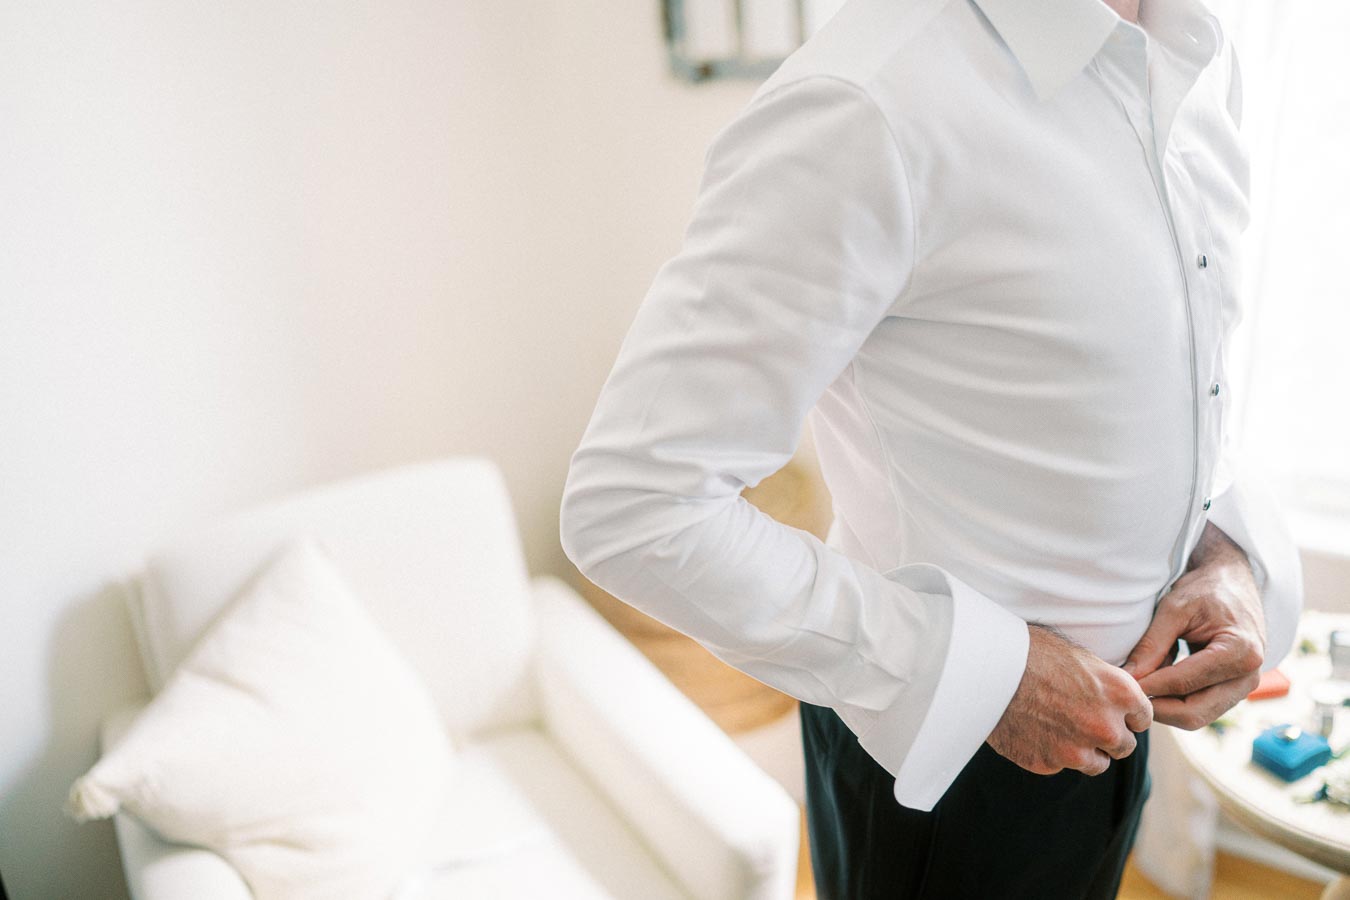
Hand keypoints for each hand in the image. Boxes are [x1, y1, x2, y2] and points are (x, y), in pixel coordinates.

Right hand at [986, 623, 1152, 775]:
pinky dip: (1050, 753)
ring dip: (1083, 751)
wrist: (987, 668)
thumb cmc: (1031, 651)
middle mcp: (1105, 726)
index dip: (1126, 715)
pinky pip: (1060, 765)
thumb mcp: (1080, 657)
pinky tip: (1033, 730)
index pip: (1143, 719)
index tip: (1111, 712)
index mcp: (1120, 693)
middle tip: (1082, 720)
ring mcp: (1077, 749)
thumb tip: (1117, 697)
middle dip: (1108, 736)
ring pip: (1096, 763)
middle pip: (1124, 746)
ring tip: (1058, 728)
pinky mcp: (1048, 763)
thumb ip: (1106, 684)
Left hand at [1123, 521, 1265, 729]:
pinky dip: (1175, 701)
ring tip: (1139, 686)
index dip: (1148, 687)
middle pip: (1194, 712)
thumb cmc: (1204, 590)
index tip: (1121, 686)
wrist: (1232, 583)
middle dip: (1156, 708)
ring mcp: (1244, 687)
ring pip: (1197, 715)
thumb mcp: (1174, 609)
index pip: (1184, 683)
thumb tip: (1129, 677)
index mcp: (1240, 652)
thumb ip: (1151, 645)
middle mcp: (1249, 676)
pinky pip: (1201, 707)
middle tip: (1126, 696)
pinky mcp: (1234, 690)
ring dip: (1164, 707)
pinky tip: (1155, 682)